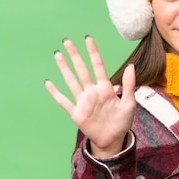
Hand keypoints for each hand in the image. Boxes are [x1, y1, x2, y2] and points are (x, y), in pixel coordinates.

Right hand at [45, 36, 135, 156]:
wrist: (113, 140)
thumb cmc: (122, 121)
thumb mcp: (130, 103)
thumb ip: (128, 85)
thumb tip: (130, 66)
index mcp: (105, 88)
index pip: (98, 66)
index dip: (93, 52)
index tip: (88, 39)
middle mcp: (92, 92)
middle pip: (81, 69)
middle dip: (74, 55)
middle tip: (67, 41)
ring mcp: (83, 101)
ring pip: (71, 81)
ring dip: (64, 68)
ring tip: (58, 54)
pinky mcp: (76, 113)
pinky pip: (63, 101)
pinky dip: (55, 93)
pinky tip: (48, 83)